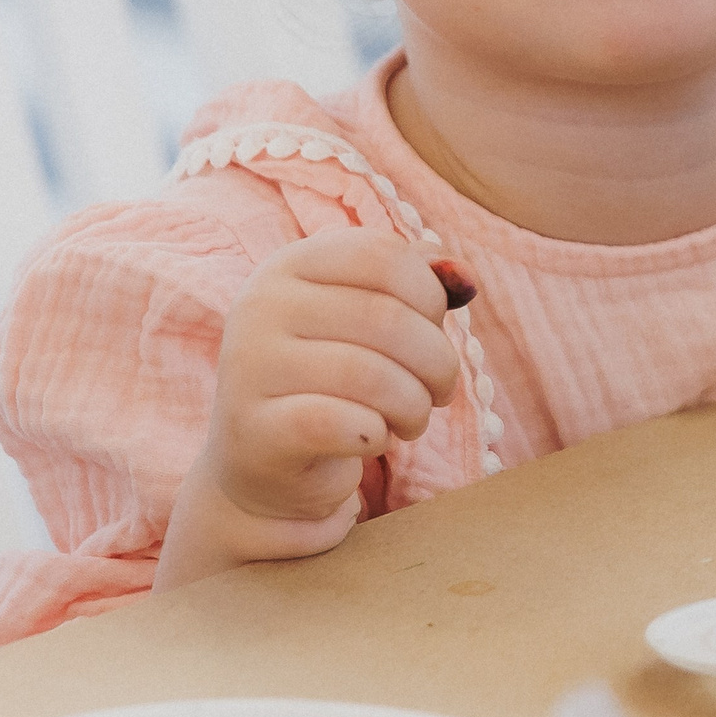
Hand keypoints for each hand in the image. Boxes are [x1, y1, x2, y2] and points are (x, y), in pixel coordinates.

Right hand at [157, 228, 460, 590]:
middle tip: (440, 391)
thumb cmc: (334, 380)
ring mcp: (250, 367)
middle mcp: (261, 306)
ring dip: (415, 405)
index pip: (384, 255)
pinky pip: (344, 425)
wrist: (267, 461)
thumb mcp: (371, 322)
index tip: (432, 332)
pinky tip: (375, 439)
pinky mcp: (256, 430)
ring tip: (413, 420)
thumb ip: (421, 289)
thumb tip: (464, 278)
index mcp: (290, 265)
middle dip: (437, 361)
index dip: (430, 297)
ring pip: (371, 375)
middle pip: (385, 317)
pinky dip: (378, 434)